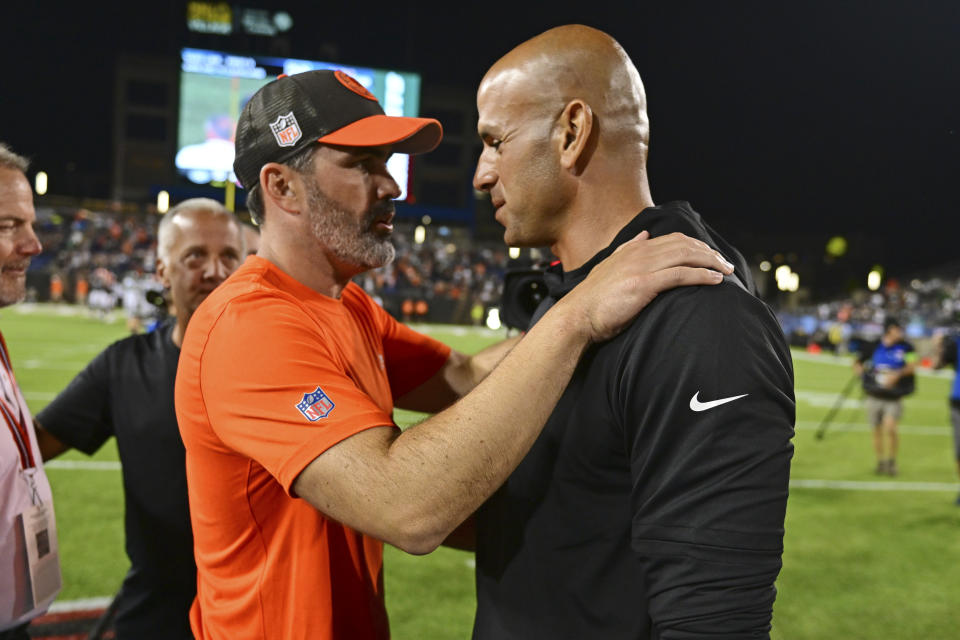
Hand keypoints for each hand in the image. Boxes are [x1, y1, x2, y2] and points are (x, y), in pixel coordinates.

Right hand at [559, 231, 734, 342]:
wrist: (576, 317)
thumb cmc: (593, 300)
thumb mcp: (609, 267)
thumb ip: (627, 249)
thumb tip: (643, 235)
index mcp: (633, 249)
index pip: (673, 239)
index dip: (696, 245)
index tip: (711, 255)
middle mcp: (639, 253)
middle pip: (684, 244)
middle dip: (709, 252)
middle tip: (726, 263)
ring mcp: (641, 267)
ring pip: (686, 256)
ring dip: (711, 262)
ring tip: (726, 271)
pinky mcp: (644, 284)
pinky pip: (681, 275)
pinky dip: (702, 275)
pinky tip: (715, 280)